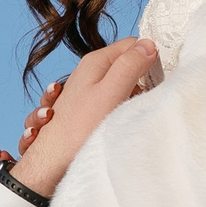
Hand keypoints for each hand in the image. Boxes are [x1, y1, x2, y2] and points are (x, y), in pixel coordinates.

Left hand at [10, 38, 157, 196]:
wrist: (51, 162)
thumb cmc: (79, 129)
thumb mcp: (111, 92)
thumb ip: (130, 65)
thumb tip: (148, 43)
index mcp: (95, 62)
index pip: (132, 45)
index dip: (147, 59)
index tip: (153, 80)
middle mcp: (87, 72)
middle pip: (125, 65)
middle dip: (137, 81)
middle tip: (138, 100)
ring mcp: (83, 90)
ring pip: (118, 85)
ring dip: (126, 99)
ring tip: (118, 114)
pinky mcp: (83, 108)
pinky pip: (108, 102)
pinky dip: (113, 111)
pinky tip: (106, 123)